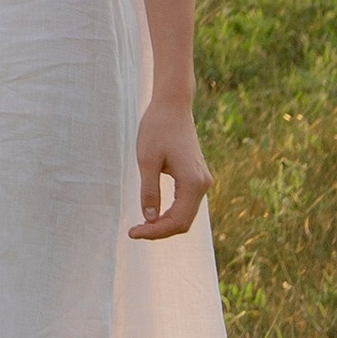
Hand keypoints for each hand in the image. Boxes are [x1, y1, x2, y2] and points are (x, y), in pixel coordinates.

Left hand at [129, 99, 211, 240]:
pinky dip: (171, 213)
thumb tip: (150, 219)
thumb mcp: (147, 160)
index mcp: (193, 182)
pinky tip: (153, 213)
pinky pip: (186, 203)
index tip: (132, 232)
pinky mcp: (197, 176)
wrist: (172, 105)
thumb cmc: (157, 129)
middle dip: (159, 231)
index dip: (155, 232)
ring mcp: (203, 181)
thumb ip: (149, 191)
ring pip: (186, 214)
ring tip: (141, 226)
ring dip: (165, 223)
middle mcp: (203, 184)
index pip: (177, 221)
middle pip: (184, 222)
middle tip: (134, 232)